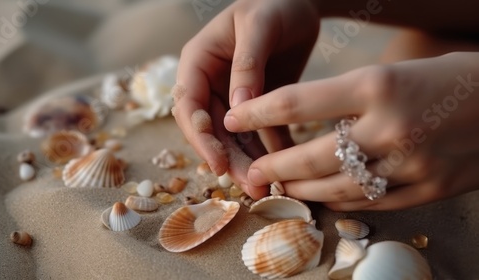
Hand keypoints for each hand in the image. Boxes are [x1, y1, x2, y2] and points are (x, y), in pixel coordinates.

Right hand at [173, 0, 319, 197]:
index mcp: (198, 62)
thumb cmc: (274, 4)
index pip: (188, 106)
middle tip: (250, 186)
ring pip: (234, 138)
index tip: (218, 163)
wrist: (301, 3)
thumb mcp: (258, 26)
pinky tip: (282, 170)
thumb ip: (247, 65)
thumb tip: (237, 112)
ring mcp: (233, 97)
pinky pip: (260, 133)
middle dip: (228, 159)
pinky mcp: (258, 104)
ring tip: (264, 188)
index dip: (200, 137)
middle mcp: (210, 84)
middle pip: (211, 130)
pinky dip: (269, 152)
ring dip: (247, 163)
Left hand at [225, 52, 478, 209]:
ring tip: (279, 186)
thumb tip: (301, 121)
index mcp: (378, 86)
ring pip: (336, 187)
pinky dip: (338, 200)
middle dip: (272, 164)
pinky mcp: (427, 190)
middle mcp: (390, 128)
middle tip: (249, 170)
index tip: (233, 118)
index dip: (256, 111)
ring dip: (301, 188)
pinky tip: (320, 197)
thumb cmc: (451, 77)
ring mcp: (410, 164)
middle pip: (310, 154)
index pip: (297, 102)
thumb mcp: (398, 70)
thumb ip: (350, 99)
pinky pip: (368, 202)